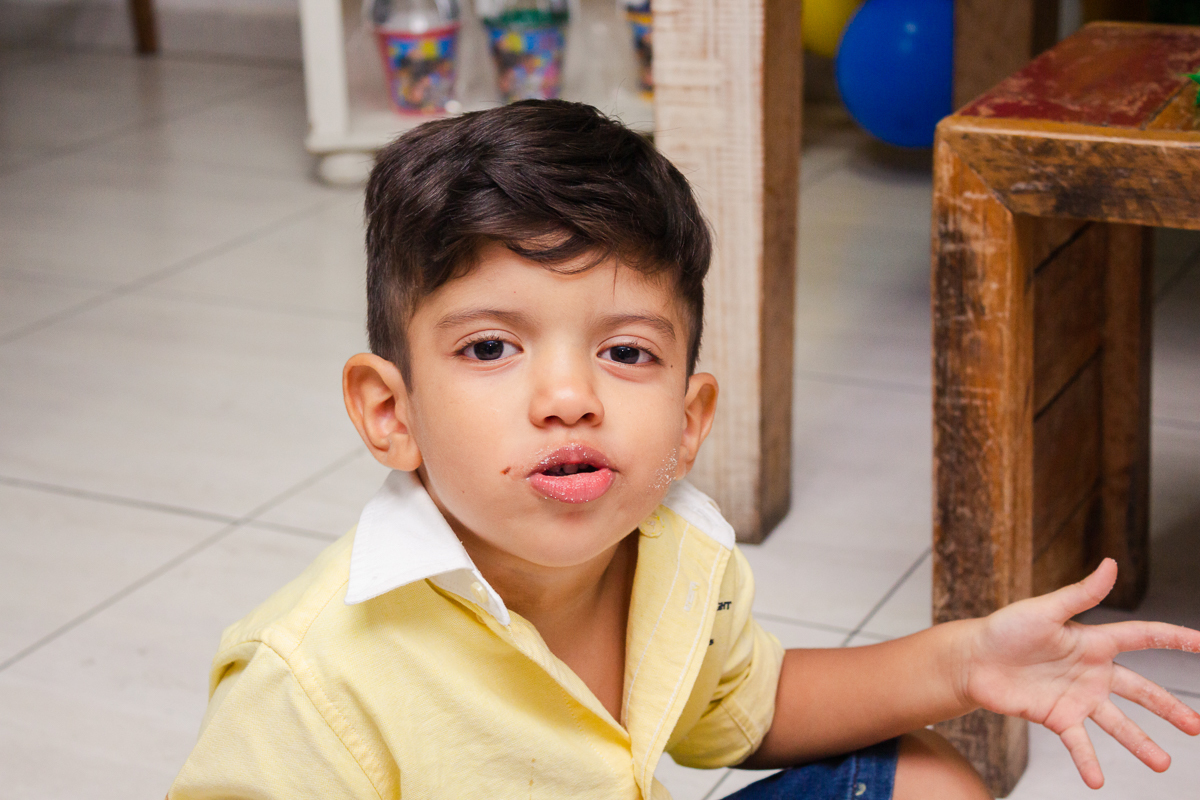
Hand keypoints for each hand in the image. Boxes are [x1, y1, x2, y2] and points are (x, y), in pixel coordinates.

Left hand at [961, 558, 1199, 788]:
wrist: (972, 659)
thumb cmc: (1005, 629)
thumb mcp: (1045, 609)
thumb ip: (1081, 593)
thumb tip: (1112, 564)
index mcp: (1094, 641)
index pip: (1143, 638)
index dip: (1175, 639)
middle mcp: (1092, 672)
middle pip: (1140, 691)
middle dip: (1169, 708)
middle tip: (1196, 727)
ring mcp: (1077, 697)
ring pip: (1117, 724)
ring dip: (1140, 744)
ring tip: (1162, 764)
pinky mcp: (1057, 717)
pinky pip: (1078, 743)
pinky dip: (1088, 761)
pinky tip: (1097, 781)